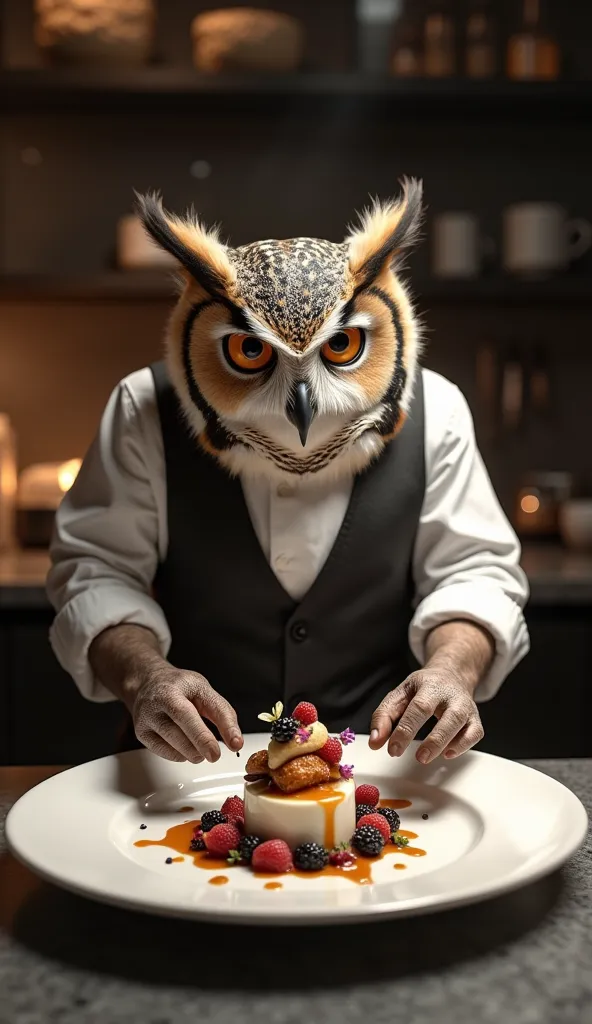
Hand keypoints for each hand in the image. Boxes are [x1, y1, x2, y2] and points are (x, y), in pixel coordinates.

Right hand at [130, 665, 242, 763]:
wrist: (148, 682)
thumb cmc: (179, 687)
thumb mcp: (204, 690)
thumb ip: (222, 713)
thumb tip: (235, 741)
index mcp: (171, 690)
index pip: (188, 713)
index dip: (209, 732)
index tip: (232, 744)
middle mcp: (154, 704)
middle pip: (177, 729)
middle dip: (201, 743)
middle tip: (215, 755)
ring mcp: (145, 720)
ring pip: (171, 744)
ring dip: (192, 752)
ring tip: (202, 749)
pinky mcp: (141, 734)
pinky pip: (164, 752)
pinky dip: (180, 755)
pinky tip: (186, 747)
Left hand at [369, 668, 483, 763]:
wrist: (451, 674)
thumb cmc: (422, 688)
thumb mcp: (400, 695)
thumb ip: (384, 717)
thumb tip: (375, 742)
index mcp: (429, 685)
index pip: (419, 708)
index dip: (406, 731)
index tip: (393, 750)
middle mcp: (451, 695)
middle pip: (447, 717)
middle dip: (433, 740)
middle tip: (417, 757)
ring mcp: (466, 707)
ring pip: (462, 725)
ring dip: (445, 744)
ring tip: (425, 757)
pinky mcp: (475, 719)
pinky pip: (474, 733)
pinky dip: (463, 746)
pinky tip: (447, 753)